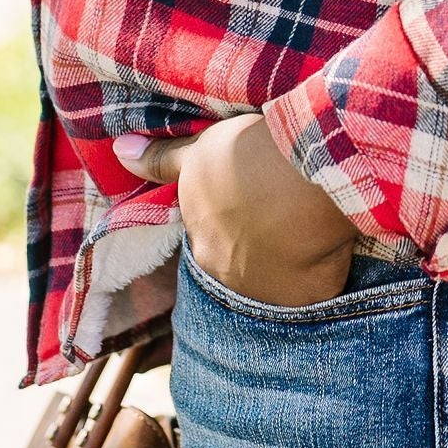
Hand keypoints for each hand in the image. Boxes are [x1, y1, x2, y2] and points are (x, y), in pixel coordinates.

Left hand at [112, 113, 355, 307]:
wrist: (305, 173)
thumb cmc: (249, 156)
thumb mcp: (201, 148)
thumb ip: (163, 159)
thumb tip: (119, 152)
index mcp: (200, 242)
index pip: (209, 239)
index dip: (230, 220)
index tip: (251, 199)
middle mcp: (226, 278)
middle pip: (237, 266)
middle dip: (253, 249)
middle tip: (280, 216)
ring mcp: (268, 294)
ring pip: (273, 285)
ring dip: (284, 266)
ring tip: (304, 232)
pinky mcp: (310, 299)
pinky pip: (313, 293)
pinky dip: (320, 276)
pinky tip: (329, 251)